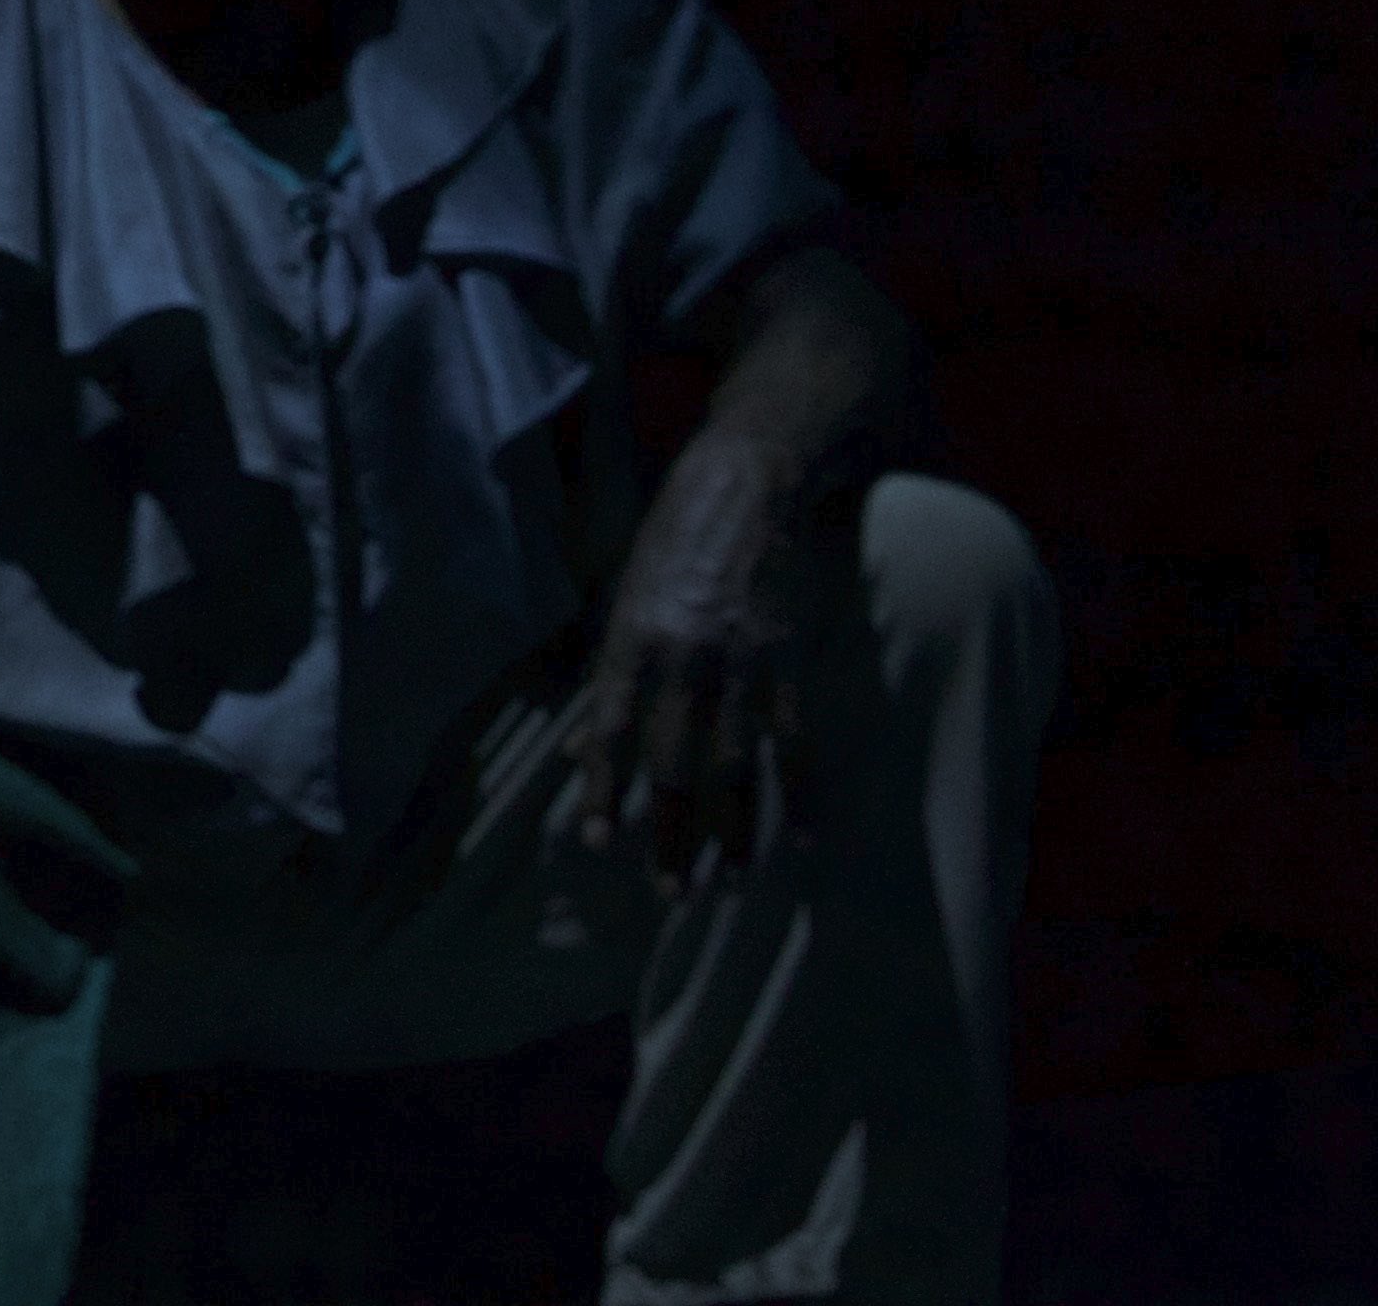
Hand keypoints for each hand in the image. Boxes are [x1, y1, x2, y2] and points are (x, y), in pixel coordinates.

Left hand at [564, 437, 805, 886]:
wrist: (750, 484)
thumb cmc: (676, 540)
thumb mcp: (625, 598)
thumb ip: (610, 673)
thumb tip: (578, 747)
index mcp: (630, 642)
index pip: (607, 734)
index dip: (602, 792)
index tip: (599, 843)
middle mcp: (680, 660)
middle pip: (672, 769)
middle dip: (671, 837)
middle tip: (672, 893)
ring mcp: (739, 664)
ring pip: (733, 771)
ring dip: (732, 836)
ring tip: (729, 885)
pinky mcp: (790, 661)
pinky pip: (793, 745)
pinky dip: (797, 797)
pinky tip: (799, 841)